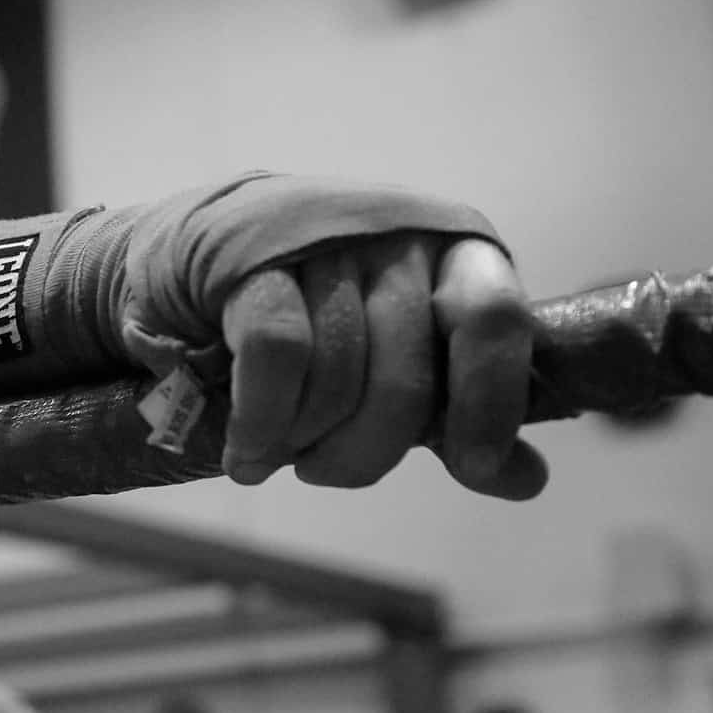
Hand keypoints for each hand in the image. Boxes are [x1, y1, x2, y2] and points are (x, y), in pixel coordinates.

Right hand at [119, 173, 545, 499]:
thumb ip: (450, 413)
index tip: (473, 468)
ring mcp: (319, 237)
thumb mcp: (389, 358)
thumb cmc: (309, 311)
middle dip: (365, 449)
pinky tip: (248, 450)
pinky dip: (263, 420)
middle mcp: (394, 233)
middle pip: (406, 373)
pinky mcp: (247, 254)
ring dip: (305, 438)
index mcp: (453, 251)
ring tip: (278, 452)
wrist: (187, 254)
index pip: (493, 320)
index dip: (490, 403)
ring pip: (339, 369)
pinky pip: (275, 352)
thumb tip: (525, 478)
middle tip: (324, 470)